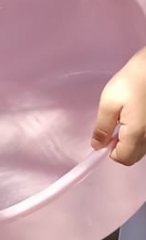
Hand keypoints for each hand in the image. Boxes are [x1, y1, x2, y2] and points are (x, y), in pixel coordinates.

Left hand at [92, 46, 145, 164]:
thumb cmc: (133, 80)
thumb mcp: (109, 103)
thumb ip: (102, 128)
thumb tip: (97, 146)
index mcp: (136, 134)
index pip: (123, 158)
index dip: (110, 150)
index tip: (106, 135)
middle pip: (133, 156)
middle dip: (121, 147)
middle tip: (115, 125)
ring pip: (141, 148)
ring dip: (131, 140)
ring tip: (127, 117)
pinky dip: (141, 134)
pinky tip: (137, 116)